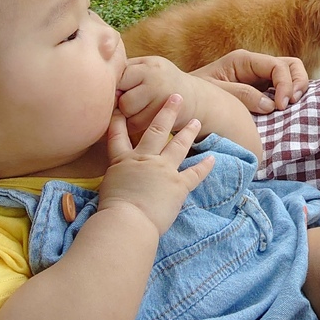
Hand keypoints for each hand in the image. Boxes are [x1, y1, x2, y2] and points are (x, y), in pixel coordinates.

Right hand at [101, 95, 212, 235]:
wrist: (127, 221)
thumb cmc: (111, 211)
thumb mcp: (107, 189)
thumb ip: (116, 181)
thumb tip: (117, 187)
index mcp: (123, 162)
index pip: (118, 136)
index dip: (119, 120)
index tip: (123, 106)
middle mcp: (144, 160)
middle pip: (156, 130)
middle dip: (167, 112)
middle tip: (176, 97)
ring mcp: (163, 170)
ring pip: (178, 145)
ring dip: (188, 132)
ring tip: (196, 121)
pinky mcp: (178, 184)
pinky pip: (195, 173)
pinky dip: (205, 166)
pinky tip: (213, 158)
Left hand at [118, 57, 197, 136]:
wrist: (194, 96)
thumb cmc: (162, 80)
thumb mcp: (148, 65)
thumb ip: (127, 70)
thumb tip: (100, 82)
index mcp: (149, 66)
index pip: (119, 78)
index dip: (113, 87)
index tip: (115, 90)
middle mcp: (157, 82)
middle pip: (124, 100)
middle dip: (120, 104)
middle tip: (125, 102)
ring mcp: (162, 102)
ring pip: (128, 115)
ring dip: (125, 116)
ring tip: (133, 110)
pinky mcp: (164, 119)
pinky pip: (136, 126)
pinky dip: (132, 125)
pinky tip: (138, 118)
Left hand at [190, 49, 308, 112]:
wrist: (181, 99)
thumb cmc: (194, 94)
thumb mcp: (215, 93)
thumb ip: (241, 95)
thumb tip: (270, 105)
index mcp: (243, 60)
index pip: (276, 66)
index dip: (285, 84)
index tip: (280, 107)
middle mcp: (254, 65)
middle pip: (290, 65)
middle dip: (297, 82)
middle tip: (289, 105)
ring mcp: (259, 76)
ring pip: (290, 74)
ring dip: (296, 88)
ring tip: (290, 107)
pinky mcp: (260, 89)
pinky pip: (281, 87)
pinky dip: (289, 96)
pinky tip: (285, 110)